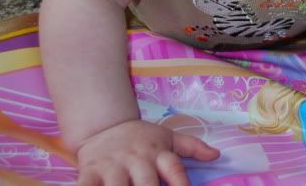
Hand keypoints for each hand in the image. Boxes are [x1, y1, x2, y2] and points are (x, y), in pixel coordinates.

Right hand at [75, 118, 219, 185]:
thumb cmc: (141, 138)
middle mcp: (136, 160)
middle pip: (147, 183)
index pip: (174, 169)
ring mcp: (112, 167)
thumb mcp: (167, 137)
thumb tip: (217, 155)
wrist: (104, 126)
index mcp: (157, 152)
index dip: (181, 184)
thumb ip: (191, 146)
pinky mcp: (89, 173)